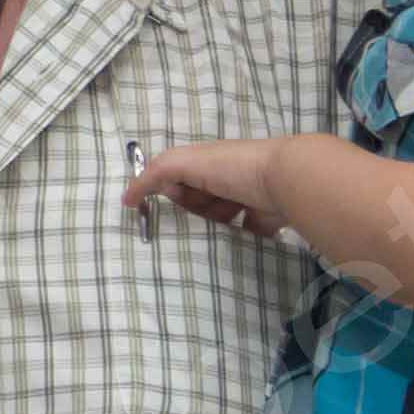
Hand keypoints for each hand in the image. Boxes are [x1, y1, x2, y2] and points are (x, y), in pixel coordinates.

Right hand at [122, 136, 290, 236]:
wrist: (286, 180)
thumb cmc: (232, 167)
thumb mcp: (185, 163)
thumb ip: (154, 174)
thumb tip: (127, 198)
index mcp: (209, 162)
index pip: (180, 176)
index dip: (171, 191)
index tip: (168, 207)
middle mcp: (229, 177)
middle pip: (200, 199)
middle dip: (193, 212)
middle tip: (190, 226)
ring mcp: (249, 197)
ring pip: (221, 218)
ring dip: (212, 229)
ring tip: (207, 242)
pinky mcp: (265, 219)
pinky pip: (246, 234)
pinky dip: (237, 242)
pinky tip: (229, 252)